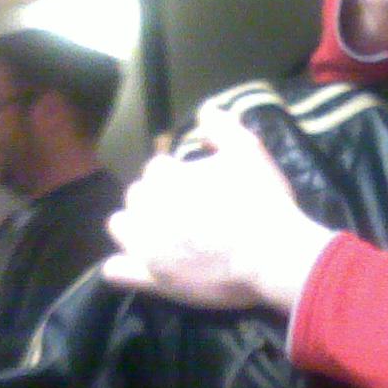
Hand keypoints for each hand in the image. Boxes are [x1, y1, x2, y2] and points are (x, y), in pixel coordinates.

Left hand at [103, 106, 333, 313]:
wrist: (272, 255)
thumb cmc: (262, 202)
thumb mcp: (250, 153)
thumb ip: (223, 128)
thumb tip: (206, 110)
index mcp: (166, 175)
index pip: (158, 168)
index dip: (178, 176)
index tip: (200, 188)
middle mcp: (146, 207)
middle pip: (137, 195)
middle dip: (157, 199)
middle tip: (189, 213)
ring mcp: (144, 245)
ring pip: (120, 225)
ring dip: (136, 226)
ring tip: (165, 236)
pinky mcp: (149, 278)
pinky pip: (114, 271)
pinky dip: (123, 267)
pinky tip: (144, 265)